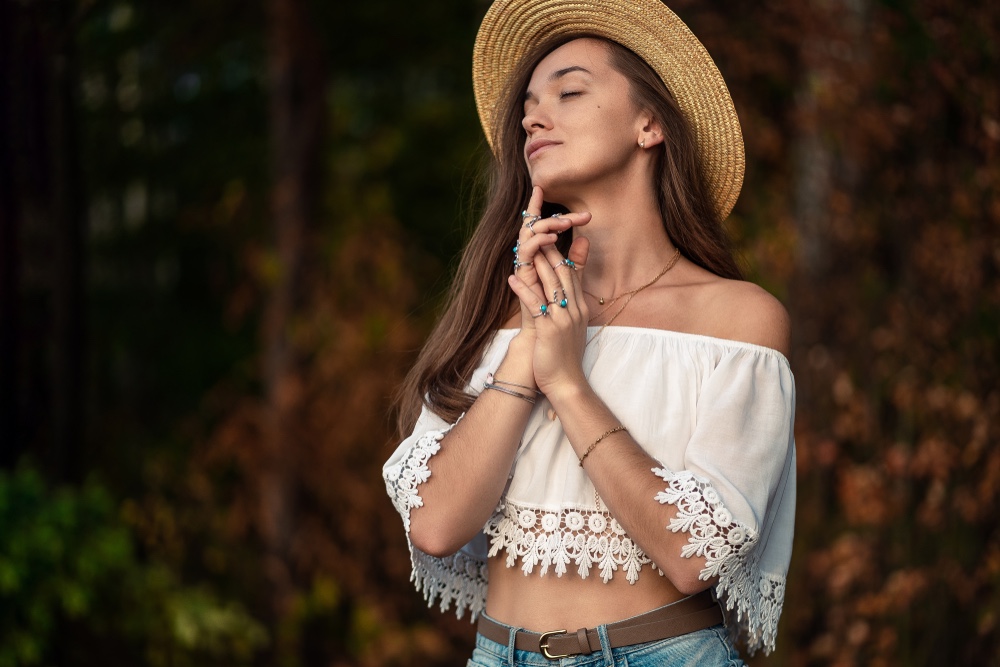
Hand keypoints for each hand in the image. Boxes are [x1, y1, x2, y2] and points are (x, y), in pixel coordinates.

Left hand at [508, 188, 590, 395]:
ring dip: (537, 263)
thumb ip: (567, 305)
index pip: (571, 271)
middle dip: (549, 249)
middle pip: (562, 271)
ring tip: (523, 246)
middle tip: (535, 229)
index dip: (559, 250)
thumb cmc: (564, 355)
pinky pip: (536, 305)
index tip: (548, 233)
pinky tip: (512, 278)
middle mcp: (574, 309)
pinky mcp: (550, 330)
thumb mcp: (571, 325)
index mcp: (579, 306)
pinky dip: (524, 290)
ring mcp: (563, 319)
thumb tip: (563, 291)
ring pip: (551, 284)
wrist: (566, 383)